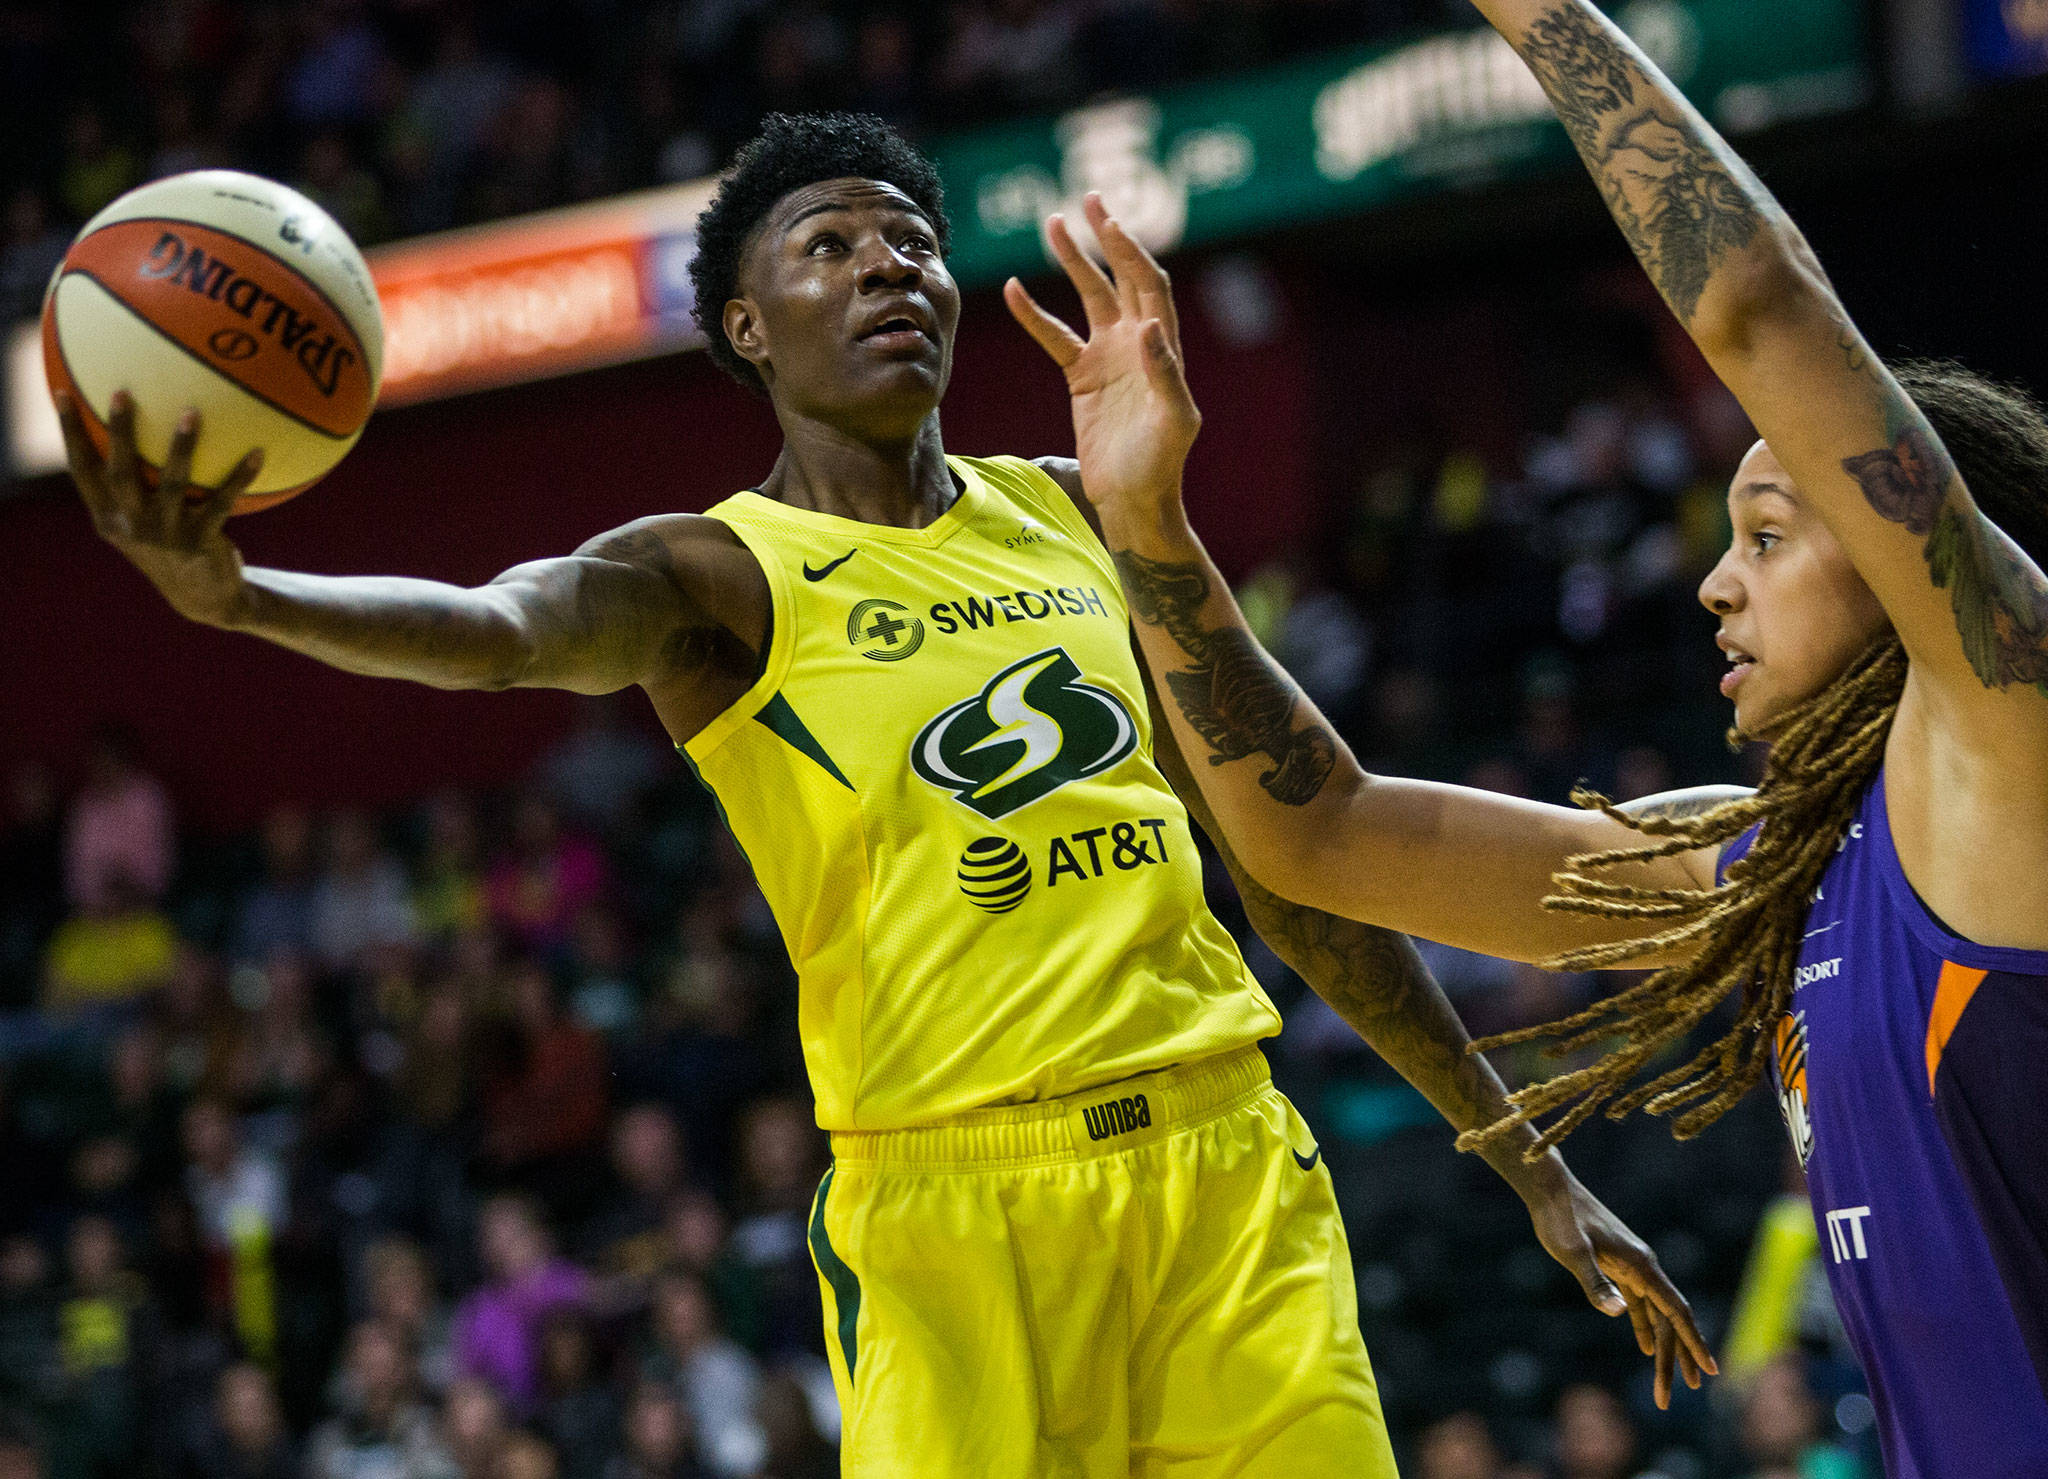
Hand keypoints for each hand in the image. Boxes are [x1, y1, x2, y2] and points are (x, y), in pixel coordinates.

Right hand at [57, 389, 263, 627]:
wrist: (203, 597)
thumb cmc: (170, 543)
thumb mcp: (140, 519)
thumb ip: (132, 483)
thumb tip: (144, 421)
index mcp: (108, 516)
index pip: (81, 469)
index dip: (69, 432)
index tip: (63, 392)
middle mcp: (131, 525)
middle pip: (120, 472)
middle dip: (119, 433)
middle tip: (121, 393)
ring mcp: (166, 534)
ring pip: (171, 484)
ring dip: (181, 447)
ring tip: (191, 412)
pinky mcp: (201, 542)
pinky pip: (223, 501)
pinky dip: (240, 476)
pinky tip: (259, 452)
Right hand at [1004, 193, 1198, 527]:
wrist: (1133, 499)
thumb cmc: (1161, 464)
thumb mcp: (1173, 421)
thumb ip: (1165, 373)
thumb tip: (1149, 327)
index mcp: (1163, 347)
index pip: (1149, 286)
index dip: (1132, 254)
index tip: (1111, 226)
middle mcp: (1137, 343)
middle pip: (1121, 278)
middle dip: (1105, 239)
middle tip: (1087, 202)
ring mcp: (1109, 357)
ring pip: (1088, 297)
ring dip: (1072, 262)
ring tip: (1051, 225)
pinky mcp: (1083, 376)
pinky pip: (1055, 337)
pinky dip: (1035, 314)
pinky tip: (1013, 288)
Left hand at [1522, 1169, 1716, 1408]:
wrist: (1550, 1190)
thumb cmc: (1560, 1219)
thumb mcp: (1572, 1252)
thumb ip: (1595, 1282)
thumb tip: (1620, 1312)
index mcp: (1641, 1266)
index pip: (1676, 1311)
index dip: (1694, 1342)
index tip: (1710, 1369)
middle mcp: (1644, 1267)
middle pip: (1670, 1320)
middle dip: (1678, 1357)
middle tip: (1688, 1392)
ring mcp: (1633, 1268)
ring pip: (1658, 1314)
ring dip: (1665, 1347)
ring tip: (1672, 1383)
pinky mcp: (1618, 1267)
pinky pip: (1641, 1304)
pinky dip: (1646, 1327)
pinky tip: (1645, 1348)